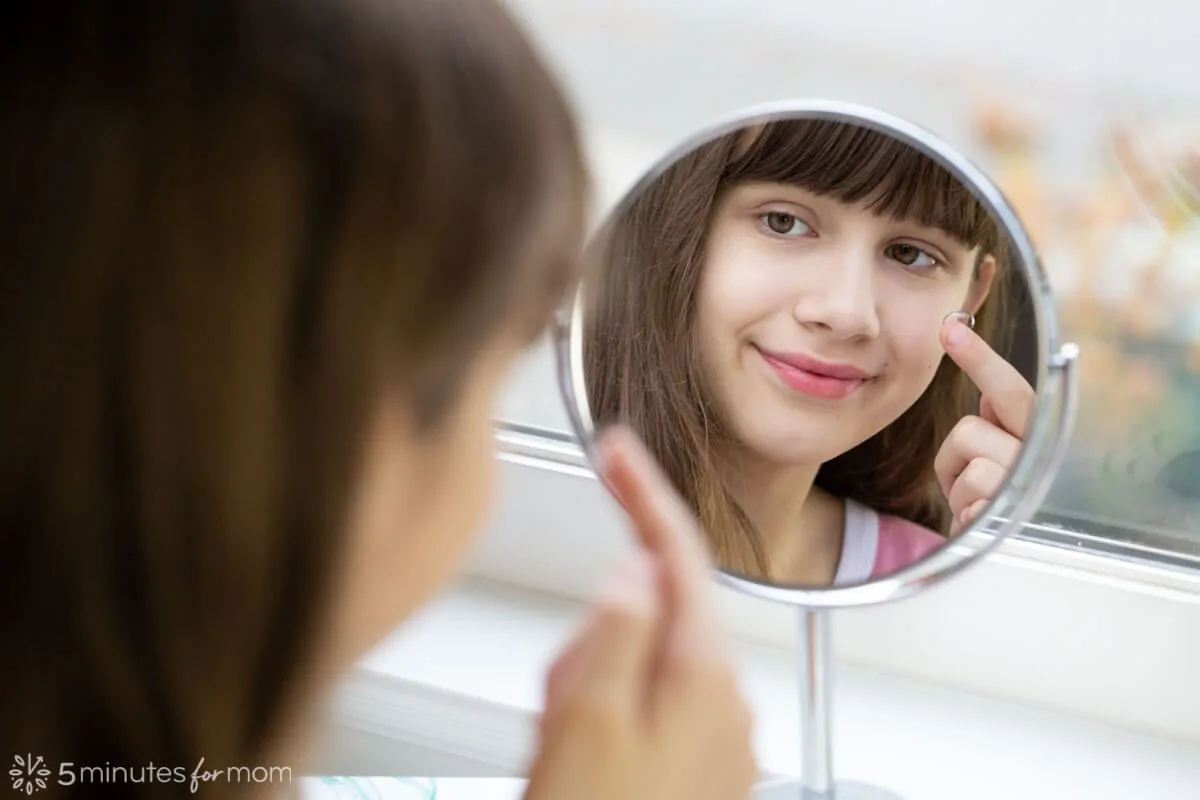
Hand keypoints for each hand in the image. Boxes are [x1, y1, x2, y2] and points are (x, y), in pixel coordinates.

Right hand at [524, 426, 756, 799]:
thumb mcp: (585, 717)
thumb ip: (613, 628)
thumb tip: (632, 570)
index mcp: (701, 673)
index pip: (676, 552)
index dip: (645, 492)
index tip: (620, 448)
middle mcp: (722, 701)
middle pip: (650, 612)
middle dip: (596, 632)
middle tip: (558, 694)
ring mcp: (713, 739)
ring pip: (639, 663)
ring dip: (592, 682)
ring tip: (563, 743)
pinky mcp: (696, 769)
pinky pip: (644, 710)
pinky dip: (606, 715)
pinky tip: (581, 762)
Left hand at [935, 319, 1034, 534]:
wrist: (997, 564)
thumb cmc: (992, 508)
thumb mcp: (993, 461)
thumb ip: (995, 426)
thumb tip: (985, 392)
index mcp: (1035, 438)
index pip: (1009, 391)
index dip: (980, 358)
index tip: (951, 327)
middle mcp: (1041, 460)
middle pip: (969, 431)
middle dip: (954, 458)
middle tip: (968, 481)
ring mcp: (1029, 490)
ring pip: (966, 464)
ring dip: (957, 487)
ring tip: (976, 506)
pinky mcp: (1013, 520)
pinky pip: (968, 500)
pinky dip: (964, 512)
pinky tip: (979, 524)